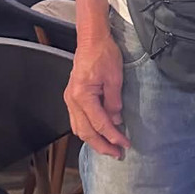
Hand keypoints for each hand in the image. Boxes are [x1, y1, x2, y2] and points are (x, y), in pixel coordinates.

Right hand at [64, 34, 130, 157]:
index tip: (125, 145)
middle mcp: (72, 100)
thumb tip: (116, 121)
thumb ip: (114, 101)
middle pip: (86, 132)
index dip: (113, 137)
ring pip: (79, 129)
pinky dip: (88, 130)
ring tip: (110, 147)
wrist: (91, 39)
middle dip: (102, 145)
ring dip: (94, 140)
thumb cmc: (103, 54)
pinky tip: (99, 134)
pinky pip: (78, 120)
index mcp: (82, 96)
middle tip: (118, 154)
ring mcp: (70, 99)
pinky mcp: (72, 97)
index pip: (100, 124)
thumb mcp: (115, 78)